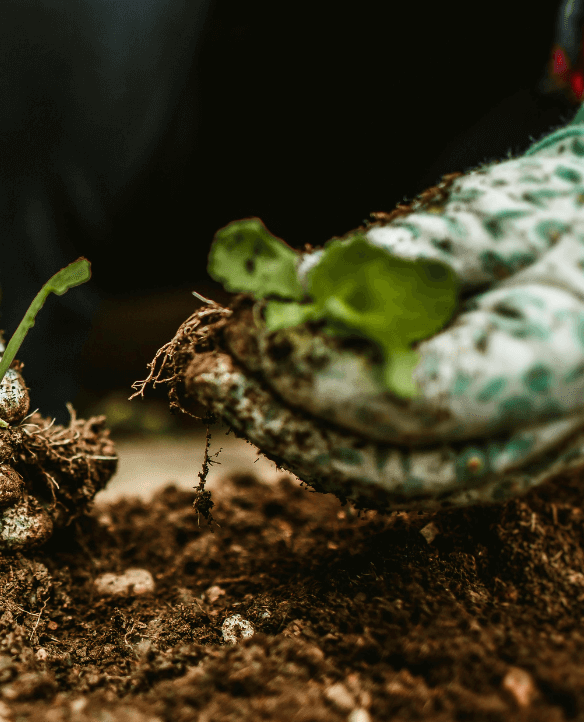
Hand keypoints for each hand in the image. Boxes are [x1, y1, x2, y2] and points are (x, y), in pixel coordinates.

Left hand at [169, 125, 583, 508]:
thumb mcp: (506, 208)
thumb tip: (306, 286)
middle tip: (205, 371)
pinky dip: (318, 434)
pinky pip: (388, 468)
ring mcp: (511, 460)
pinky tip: (262, 394)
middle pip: (390, 464)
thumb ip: (417, 252)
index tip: (250, 327)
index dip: (321, 372)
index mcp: (562, 365)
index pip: (420, 401)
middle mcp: (542, 435)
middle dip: (282, 420)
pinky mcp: (477, 460)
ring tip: (216, 380)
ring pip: (382, 480)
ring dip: (287, 434)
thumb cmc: (565, 219)